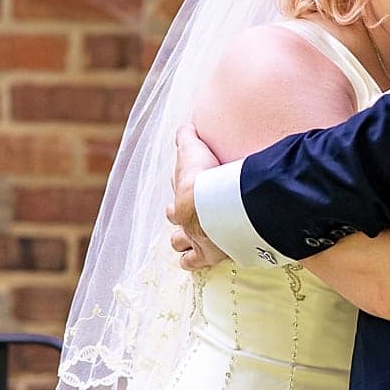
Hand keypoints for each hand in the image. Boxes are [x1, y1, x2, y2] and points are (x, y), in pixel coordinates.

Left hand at [165, 123, 225, 271]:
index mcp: (181, 200)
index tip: (183, 199)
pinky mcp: (209, 255)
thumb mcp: (192, 149)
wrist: (215, 202)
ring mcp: (195, 240)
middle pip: (175, 226)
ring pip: (181, 247)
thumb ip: (187, 137)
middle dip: (180, 225)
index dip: (177, 203)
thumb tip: (184, 127)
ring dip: (185, 245)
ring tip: (192, 245)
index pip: (174, 205)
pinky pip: (196, 263)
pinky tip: (201, 262)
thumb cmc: (205, 175)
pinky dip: (196, 262)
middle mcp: (184, 222)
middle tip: (188, 222)